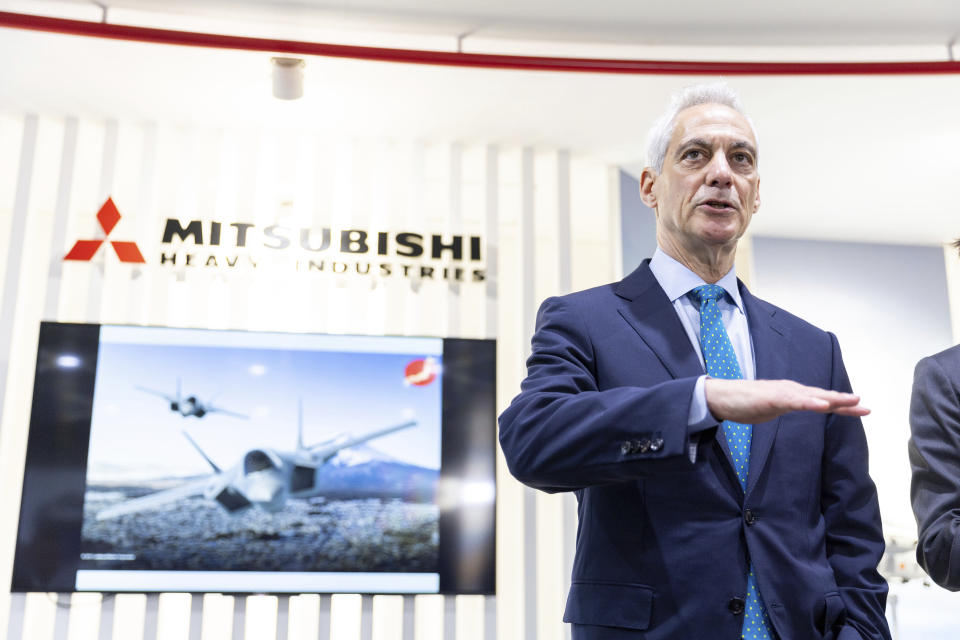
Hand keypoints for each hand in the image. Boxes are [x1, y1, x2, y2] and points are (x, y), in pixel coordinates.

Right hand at [704, 378, 869, 423]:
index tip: (862, 409)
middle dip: (844, 401)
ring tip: (850, 402)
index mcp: (791, 394)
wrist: (719, 397)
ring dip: (831, 400)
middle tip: (865, 405)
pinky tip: (821, 405)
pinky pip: (793, 401)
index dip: (842, 405)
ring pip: (811, 397)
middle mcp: (790, 390)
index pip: (821, 400)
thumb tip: (796, 408)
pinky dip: (809, 403)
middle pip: (821, 396)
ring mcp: (781, 393)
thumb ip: (785, 407)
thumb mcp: (770, 408)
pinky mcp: (770, 398)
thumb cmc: (743, 402)